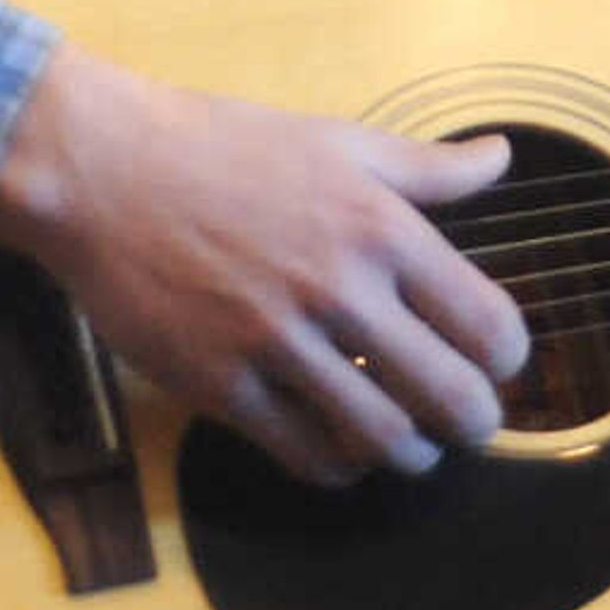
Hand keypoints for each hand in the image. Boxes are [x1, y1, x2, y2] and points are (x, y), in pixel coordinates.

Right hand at [0, 41, 528, 484]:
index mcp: (381, 229)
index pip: (488, 324)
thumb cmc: (224, 149)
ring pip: (378, 438)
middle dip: (472, 424)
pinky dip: (336, 467)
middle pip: (446, 396)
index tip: (495, 365)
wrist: (103, 170)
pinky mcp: (218, 383)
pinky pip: (301, 454)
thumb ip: (427, 166)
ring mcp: (276, 342)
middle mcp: (338, 289)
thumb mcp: (338, 142)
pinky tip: (339, 452)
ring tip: (408, 447)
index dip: (505, 360)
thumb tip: (502, 156)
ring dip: (408, 456)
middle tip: (467, 426)